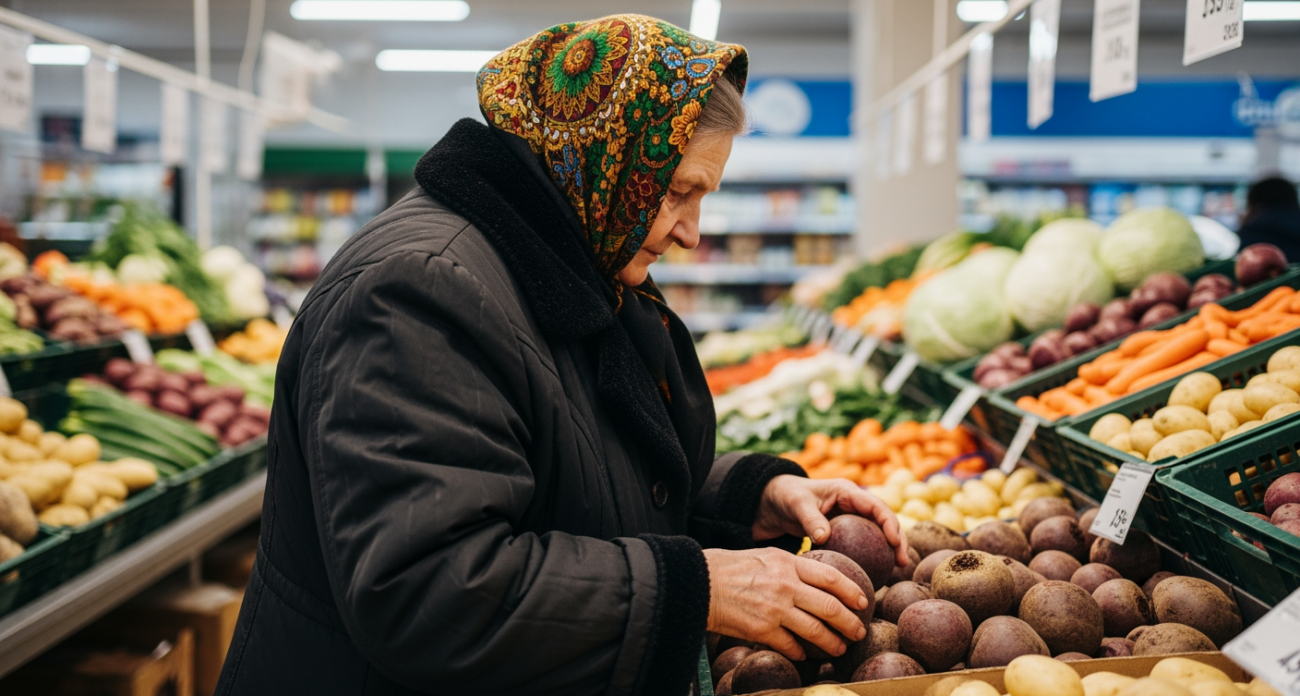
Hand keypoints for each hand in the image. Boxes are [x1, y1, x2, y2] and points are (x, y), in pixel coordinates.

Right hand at [703, 546, 868, 660]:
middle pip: (830, 607)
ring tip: (839, 648)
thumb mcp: (765, 556)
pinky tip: (805, 654)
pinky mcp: (762, 631)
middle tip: (859, 631)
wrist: (700, 583)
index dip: (852, 590)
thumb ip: (791, 567)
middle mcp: (785, 586)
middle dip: (849, 622)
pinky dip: (801, 652)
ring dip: (832, 643)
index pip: (831, 577)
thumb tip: (816, 582)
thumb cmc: (730, 567)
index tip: (864, 600)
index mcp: (787, 563)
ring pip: (815, 631)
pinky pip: (791, 646)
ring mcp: (775, 610)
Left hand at [754, 475, 908, 565]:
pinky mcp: (843, 533)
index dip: (890, 523)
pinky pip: (861, 546)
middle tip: (903, 562)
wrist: (773, 502)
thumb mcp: (797, 504)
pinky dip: (869, 558)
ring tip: (897, 571)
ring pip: (876, 535)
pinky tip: (873, 576)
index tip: (895, 542)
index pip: (876, 506)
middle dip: (898, 540)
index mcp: (847, 492)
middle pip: (884, 521)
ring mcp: (850, 520)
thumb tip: (824, 537)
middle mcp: (854, 505)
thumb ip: (811, 519)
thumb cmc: (786, 497)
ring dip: (888, 550)